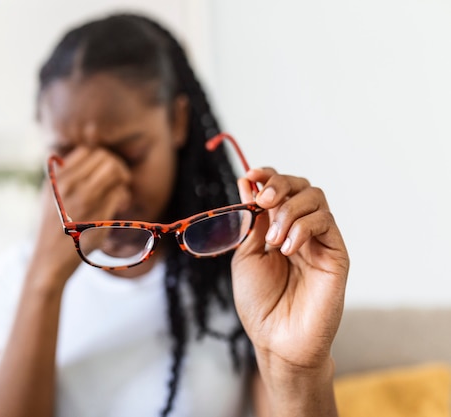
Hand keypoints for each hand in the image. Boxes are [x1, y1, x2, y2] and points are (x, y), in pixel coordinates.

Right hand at [33, 147, 130, 282]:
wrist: (50, 259)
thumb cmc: (53, 227)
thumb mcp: (49, 196)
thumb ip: (62, 175)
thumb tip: (80, 156)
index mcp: (58, 178)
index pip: (88, 151)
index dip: (101, 159)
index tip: (104, 172)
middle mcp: (70, 184)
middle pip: (105, 158)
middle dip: (117, 167)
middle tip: (120, 182)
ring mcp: (85, 199)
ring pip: (115, 171)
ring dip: (123, 180)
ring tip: (120, 195)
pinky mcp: (98, 215)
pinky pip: (120, 193)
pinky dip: (123, 197)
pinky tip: (120, 207)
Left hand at [232, 168, 348, 371]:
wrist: (277, 339)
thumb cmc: (259, 302)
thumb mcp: (246, 255)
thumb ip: (251, 221)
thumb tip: (248, 184)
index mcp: (276, 229)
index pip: (279, 190)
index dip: (268, 176)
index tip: (252, 175)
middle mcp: (300, 230)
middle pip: (300, 186)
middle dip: (279, 185)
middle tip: (264, 201)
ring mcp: (320, 241)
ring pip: (315, 198)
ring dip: (289, 211)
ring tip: (274, 241)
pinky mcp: (336, 254)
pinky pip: (325, 222)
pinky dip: (303, 227)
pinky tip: (288, 248)